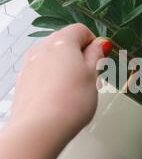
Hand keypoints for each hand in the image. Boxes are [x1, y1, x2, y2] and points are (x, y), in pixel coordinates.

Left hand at [9, 24, 111, 142]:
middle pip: (64, 43)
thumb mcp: (93, 75)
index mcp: (61, 41)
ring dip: (65, 69)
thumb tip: (100, 44)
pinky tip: (60, 98)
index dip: (94, 43)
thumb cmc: (68, 103)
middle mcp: (41, 48)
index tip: (100, 57)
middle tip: (90, 76)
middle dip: (79, 56)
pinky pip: (41, 74)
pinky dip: (52, 81)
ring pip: (52, 59)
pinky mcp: (23, 82)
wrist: (41, 128)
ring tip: (75, 91)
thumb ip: (96, 56)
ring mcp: (29, 65)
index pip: (80, 30)